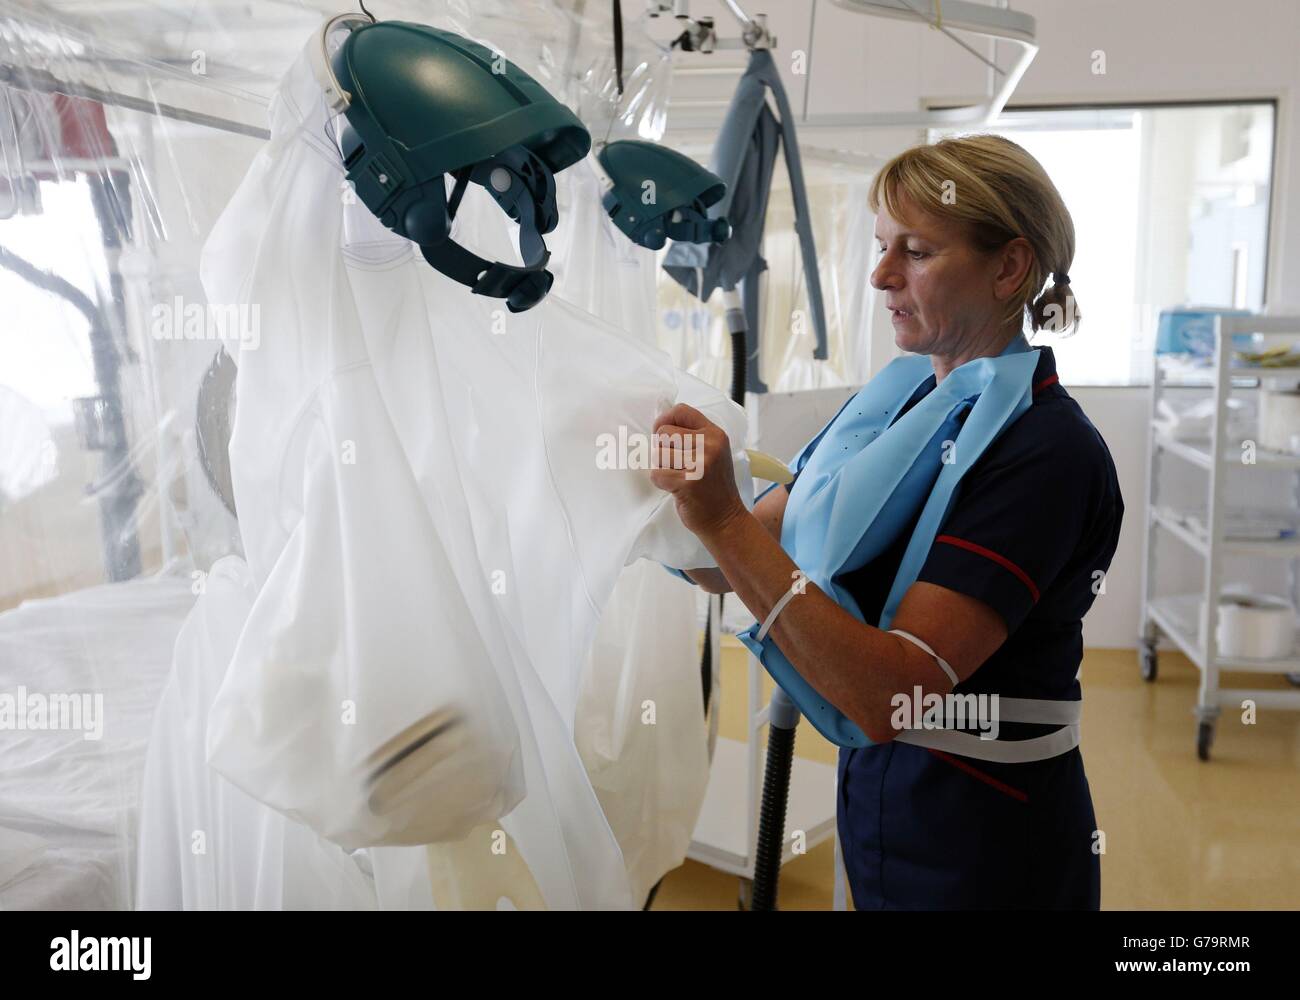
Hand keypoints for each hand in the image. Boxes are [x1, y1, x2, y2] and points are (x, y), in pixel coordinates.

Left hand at [650, 403, 746, 540]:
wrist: (726, 519)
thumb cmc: (713, 486)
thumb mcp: (713, 453)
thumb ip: (692, 436)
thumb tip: (660, 424)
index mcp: (715, 434)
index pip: (681, 410)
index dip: (665, 419)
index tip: (663, 434)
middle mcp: (709, 445)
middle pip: (663, 433)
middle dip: (662, 449)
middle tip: (676, 465)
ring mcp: (699, 464)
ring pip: (658, 454)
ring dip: (662, 467)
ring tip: (679, 477)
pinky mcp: (688, 483)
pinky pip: (657, 474)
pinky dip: (661, 483)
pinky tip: (676, 488)